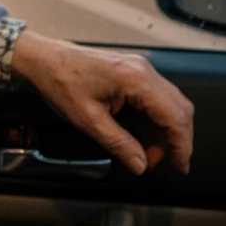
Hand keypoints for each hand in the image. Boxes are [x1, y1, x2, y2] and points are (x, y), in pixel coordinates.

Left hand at [10, 30, 193, 174]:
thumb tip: (140, 165)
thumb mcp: (88, 120)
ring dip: (163, 131)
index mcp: (136, 80)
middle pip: (179, 109)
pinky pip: (155, 98)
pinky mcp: (132, 72)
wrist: (43, 59)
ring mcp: (140, 69)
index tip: (180, 166)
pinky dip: (153, 119)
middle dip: (174, 140)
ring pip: (169, 104)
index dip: (182, 145)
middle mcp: (144, 70)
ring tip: (146, 153)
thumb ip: (119, 144)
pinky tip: (140, 136)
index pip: (175, 116)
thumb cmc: (60, 82)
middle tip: (162, 162)